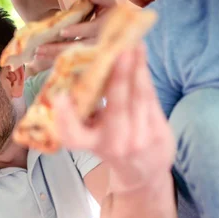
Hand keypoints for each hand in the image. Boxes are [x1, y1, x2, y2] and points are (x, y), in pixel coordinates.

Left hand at [33, 0, 117, 62]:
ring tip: (36, 54)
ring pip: (71, 57)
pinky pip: (69, 65)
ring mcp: (92, 56)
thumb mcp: (110, 4)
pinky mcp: (86, 63)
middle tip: (39, 49)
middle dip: (58, 48)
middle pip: (77, 47)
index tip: (62, 32)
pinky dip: (56, 64)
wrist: (122, 37)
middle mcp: (99, 44)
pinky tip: (41, 63)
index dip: (77, 31)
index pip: (90, 30)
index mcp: (105, 28)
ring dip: (53, 57)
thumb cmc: (112, 16)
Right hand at [53, 43, 175, 192]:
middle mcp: (113, 143)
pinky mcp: (158, 133)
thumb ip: (86, 111)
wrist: (142, 173)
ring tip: (134, 44)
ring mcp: (138, 139)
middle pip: (116, 108)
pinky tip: (141, 56)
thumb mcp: (92, 134)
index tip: (59, 98)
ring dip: (137, 68)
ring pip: (138, 98)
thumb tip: (81, 69)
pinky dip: (145, 75)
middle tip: (119, 51)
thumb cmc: (110, 143)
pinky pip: (150, 98)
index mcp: (90, 143)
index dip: (65, 118)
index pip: (73, 135)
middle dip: (118, 78)